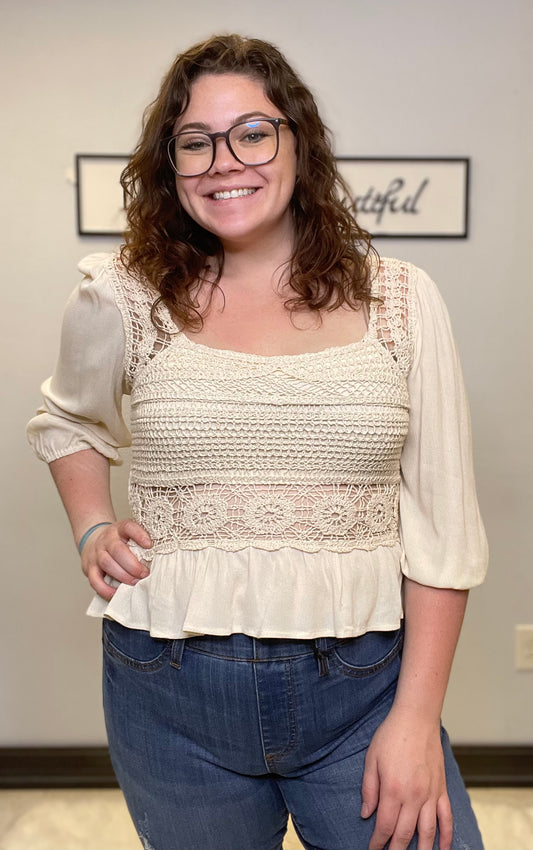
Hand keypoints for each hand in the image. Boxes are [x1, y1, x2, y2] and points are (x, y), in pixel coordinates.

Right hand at [80, 519, 151, 599]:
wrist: (93, 540)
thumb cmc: (119, 541)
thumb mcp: (129, 535)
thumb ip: (141, 543)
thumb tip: (160, 558)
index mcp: (119, 529)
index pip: (128, 527)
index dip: (139, 534)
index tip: (149, 545)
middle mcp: (106, 539)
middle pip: (117, 549)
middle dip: (133, 564)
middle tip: (145, 574)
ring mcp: (96, 553)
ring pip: (107, 563)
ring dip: (123, 576)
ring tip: (135, 583)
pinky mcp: (89, 568)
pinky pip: (95, 580)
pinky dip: (106, 589)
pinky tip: (117, 593)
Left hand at [361, 709, 452, 849]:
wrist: (417, 718)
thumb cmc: (391, 735)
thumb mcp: (371, 759)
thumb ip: (369, 789)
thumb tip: (366, 813)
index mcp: (393, 789)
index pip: (385, 826)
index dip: (378, 842)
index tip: (373, 849)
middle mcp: (414, 796)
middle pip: (404, 834)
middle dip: (395, 849)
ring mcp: (430, 794)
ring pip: (428, 832)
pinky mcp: (441, 789)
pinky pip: (446, 817)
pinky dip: (446, 836)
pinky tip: (443, 848)